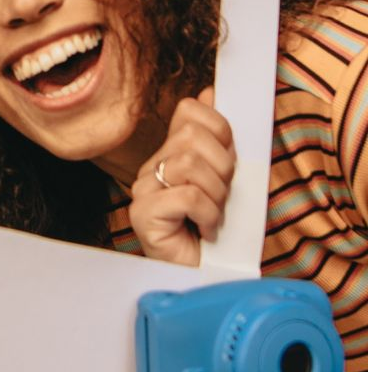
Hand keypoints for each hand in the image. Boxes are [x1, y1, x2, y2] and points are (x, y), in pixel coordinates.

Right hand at [128, 88, 234, 264]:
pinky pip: (188, 195)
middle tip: (222, 198)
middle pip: (193, 138)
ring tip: (213, 217)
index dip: (220, 131)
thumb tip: (211, 91)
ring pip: (191, 165)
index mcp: (169, 153)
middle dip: (223, 170)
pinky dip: (209, 214)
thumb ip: (218, 138)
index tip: (229, 162)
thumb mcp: (226, 177)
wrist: (208, 280)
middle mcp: (150, 168)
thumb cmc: (219, 232)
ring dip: (217, 196)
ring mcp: (143, 191)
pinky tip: (205, 229)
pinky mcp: (143, 215)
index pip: (190, 111)